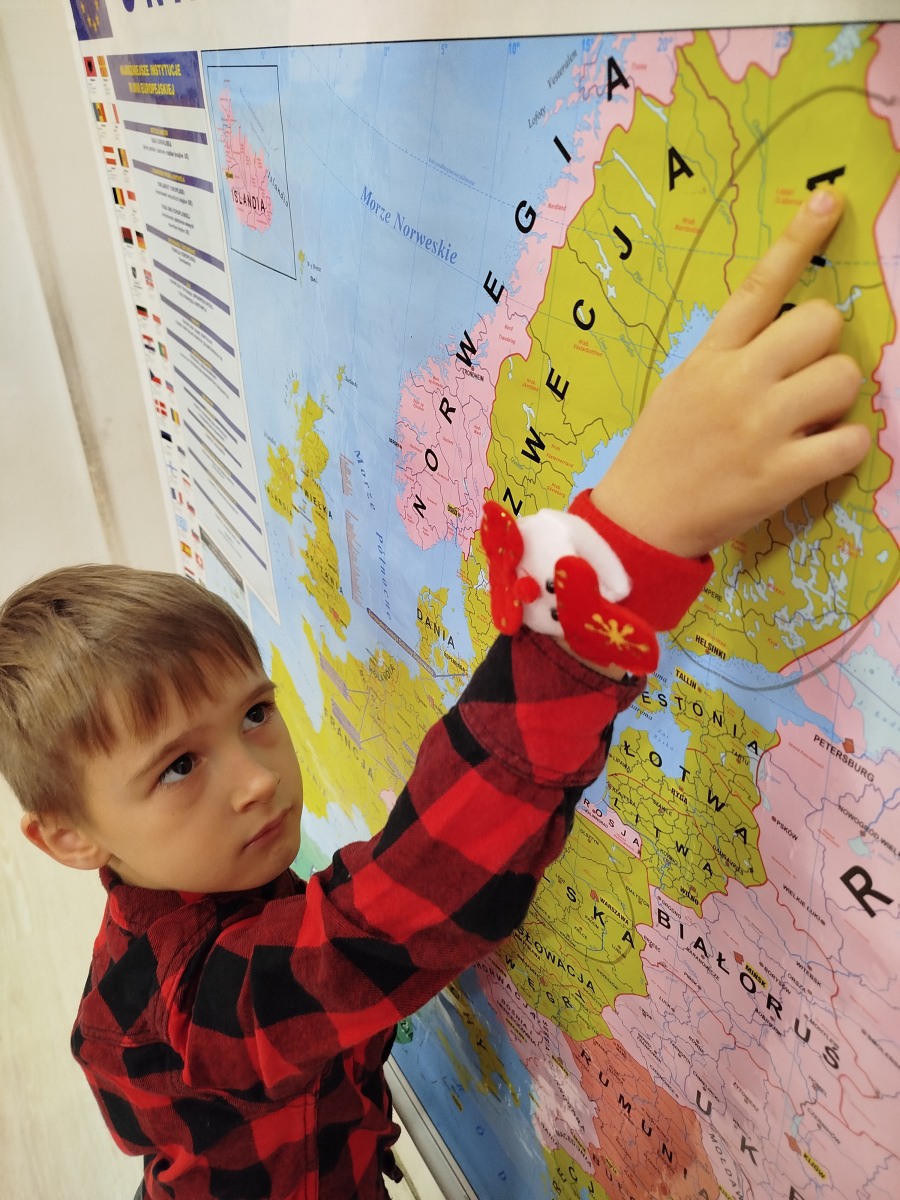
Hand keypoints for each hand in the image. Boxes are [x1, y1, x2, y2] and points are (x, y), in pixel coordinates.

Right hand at [589, 187, 870, 559]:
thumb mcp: (681, 388)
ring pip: (846, 377)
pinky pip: (850, 442)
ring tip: (814, 422)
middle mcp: (736, 382)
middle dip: (828, 349)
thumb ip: (730, 358)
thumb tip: (791, 342)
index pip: (760, 286)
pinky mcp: (777, 475)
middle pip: (823, 324)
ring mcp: (759, 427)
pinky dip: (847, 448)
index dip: (799, 239)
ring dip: (842, 399)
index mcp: (710, 357)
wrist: (638, 521)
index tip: (829, 201)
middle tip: (808, 382)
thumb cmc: (660, 453)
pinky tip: (821, 455)